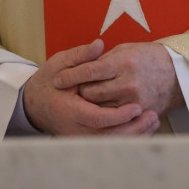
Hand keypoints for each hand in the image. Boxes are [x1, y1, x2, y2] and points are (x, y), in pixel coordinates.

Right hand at [23, 39, 159, 135]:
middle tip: (153, 116)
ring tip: (154, 121)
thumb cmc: (49, 81)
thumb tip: (99, 45)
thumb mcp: (60, 63)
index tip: (137, 107)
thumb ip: (80, 55)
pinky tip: (144, 128)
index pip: (97, 118)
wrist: (34, 103)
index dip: (118, 115)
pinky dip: (127, 137)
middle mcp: (74, 129)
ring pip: (110, 142)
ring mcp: (80, 137)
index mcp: (69, 110)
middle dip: (132, 128)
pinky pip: (109, 143)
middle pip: (107, 136)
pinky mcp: (86, 140)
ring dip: (134, 134)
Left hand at [54, 41, 183, 115]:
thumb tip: (81, 65)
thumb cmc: (148, 57)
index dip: (71, 75)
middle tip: (72, 89)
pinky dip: (103, 112)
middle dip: (79, 90)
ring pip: (99, 107)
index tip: (57, 79)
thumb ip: (103, 58)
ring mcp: (134, 100)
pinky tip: (99, 107)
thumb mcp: (126, 49)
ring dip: (90, 103)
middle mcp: (128, 82)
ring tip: (84, 98)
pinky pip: (113, 116)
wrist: (176, 73)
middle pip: (91, 92)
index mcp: (124, 63)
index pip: (90, 70)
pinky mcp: (138, 111)